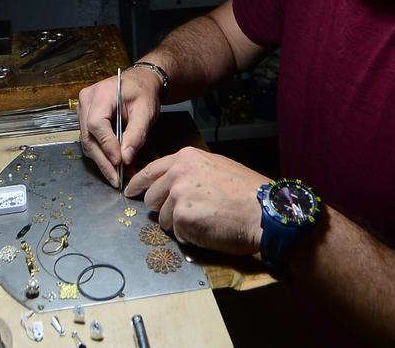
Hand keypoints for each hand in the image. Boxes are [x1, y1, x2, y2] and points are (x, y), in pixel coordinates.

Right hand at [77, 69, 161, 186]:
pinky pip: (90, 140)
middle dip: (103, 160)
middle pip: (88, 136)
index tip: (119, 162)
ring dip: (102, 161)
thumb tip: (126, 159)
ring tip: (118, 176)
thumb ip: (136, 134)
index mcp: (101, 94)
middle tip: (117, 179)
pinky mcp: (85, 119)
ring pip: (87, 142)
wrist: (140, 82)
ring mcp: (83, 110)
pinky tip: (114, 166)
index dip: (106, 144)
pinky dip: (102, 155)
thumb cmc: (144, 93)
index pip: (97, 123)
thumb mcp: (146, 112)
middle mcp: (86, 101)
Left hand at [125, 147, 268, 255]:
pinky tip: (208, 229)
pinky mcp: (181, 217)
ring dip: (179, 224)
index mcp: (185, 158)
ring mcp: (177, 195)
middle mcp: (177, 173)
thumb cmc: (247, 191)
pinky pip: (177, 232)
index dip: (138, 184)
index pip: (150, 171)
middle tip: (184, 214)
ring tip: (205, 220)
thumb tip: (173, 185)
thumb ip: (191, 172)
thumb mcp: (217, 167)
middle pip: (152, 197)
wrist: (264, 210)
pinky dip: (190, 235)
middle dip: (163, 209)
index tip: (130, 192)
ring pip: (163, 218)